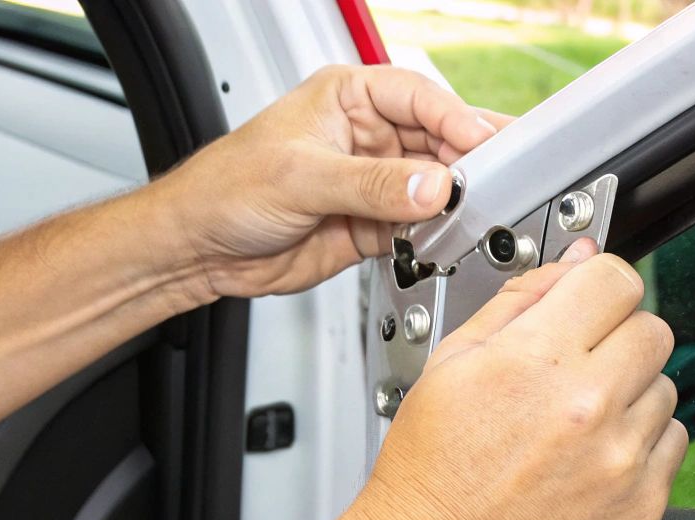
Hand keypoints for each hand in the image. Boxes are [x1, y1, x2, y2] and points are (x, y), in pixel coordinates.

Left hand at [141, 65, 509, 305]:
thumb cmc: (226, 188)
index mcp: (348, 98)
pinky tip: (443, 240)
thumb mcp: (302, 178)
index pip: (418, 97)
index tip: (483, 144)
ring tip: (472, 214)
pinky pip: (418, 229)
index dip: (455, 119)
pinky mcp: (372, 226)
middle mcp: (365, 137)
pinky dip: (434, 237)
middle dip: (465, 163)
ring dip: (452, 204)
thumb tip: (430, 186)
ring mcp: (372, 183)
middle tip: (495, 182)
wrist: (199, 248)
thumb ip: (371, 185)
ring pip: (432, 189)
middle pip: (436, 142)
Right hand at [344, 240, 688, 519]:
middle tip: (577, 369)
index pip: (617, 279)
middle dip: (617, 339)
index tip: (587, 305)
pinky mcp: (643, 506)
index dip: (598, 287)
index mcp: (539, 362)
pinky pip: (672, 446)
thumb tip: (576, 265)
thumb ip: (521, 301)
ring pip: (665, 389)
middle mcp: (590, 409)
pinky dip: (641, 447)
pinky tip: (592, 460)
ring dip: (630, 396)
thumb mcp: (451, 364)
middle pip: (653, 329)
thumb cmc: (431, 473)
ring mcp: (623, 461)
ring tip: (576, 425)